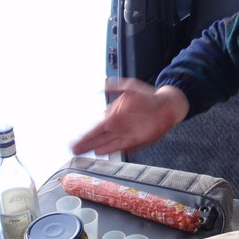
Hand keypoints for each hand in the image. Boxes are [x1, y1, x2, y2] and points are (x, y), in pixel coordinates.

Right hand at [71, 78, 188, 155]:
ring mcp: (126, 135)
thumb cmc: (148, 96)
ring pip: (106, 145)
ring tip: (81, 154)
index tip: (73, 142)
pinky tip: (101, 154)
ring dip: (94, 149)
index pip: (95, 129)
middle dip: (84, 145)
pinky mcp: (136, 141)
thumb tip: (103, 84)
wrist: (167, 106)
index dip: (84, 136)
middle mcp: (117, 127)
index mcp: (114, 116)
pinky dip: (111, 151)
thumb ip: (117, 87)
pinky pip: (121, 147)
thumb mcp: (131, 88)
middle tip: (72, 150)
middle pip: (97, 139)